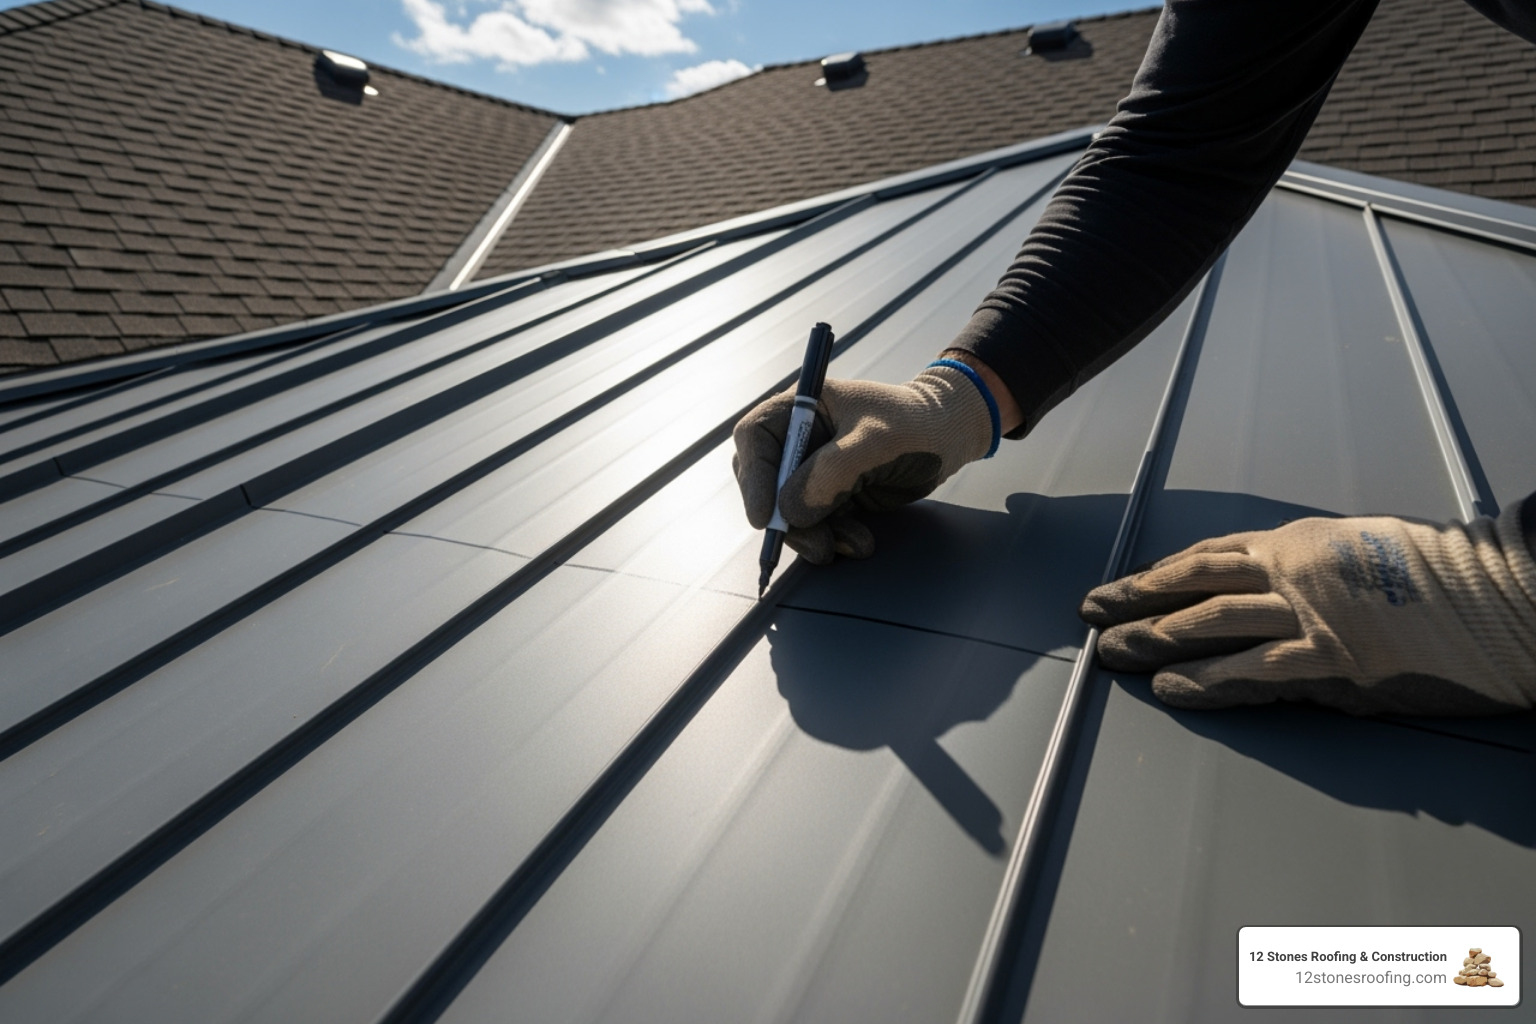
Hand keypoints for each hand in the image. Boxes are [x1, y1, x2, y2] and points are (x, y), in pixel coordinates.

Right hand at [731, 364, 994, 563]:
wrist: (952, 437)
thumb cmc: (917, 424)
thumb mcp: (875, 443)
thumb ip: (830, 474)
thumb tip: (790, 513)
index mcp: (802, 406)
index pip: (755, 438)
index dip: (753, 479)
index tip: (766, 517)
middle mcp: (800, 437)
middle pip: (765, 482)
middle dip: (787, 518)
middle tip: (815, 542)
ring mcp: (814, 468)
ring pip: (790, 512)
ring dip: (815, 535)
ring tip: (853, 543)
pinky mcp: (832, 494)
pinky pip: (816, 525)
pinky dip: (834, 539)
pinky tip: (860, 541)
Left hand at [1079, 503, 1535, 714]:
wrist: (1501, 596)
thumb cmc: (1445, 573)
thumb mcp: (1366, 549)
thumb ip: (1316, 567)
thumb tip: (1280, 582)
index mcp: (1301, 544)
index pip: (1212, 555)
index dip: (1162, 572)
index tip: (1128, 583)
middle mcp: (1292, 575)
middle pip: (1193, 585)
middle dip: (1136, 600)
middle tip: (1090, 611)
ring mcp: (1308, 620)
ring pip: (1207, 625)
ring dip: (1150, 639)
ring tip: (1106, 651)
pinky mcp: (1330, 667)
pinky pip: (1251, 676)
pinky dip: (1204, 682)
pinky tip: (1166, 688)